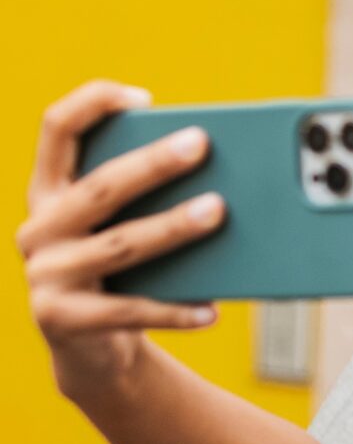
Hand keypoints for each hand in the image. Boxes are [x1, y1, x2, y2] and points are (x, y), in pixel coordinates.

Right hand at [19, 80, 224, 396]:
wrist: (92, 347)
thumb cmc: (123, 271)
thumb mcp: (123, 225)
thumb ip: (149, 195)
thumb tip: (223, 172)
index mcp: (50, 191)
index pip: (57, 130)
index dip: (92, 104)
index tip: (143, 96)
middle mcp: (38, 227)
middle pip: (99, 187)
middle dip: (151, 164)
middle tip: (201, 144)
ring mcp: (44, 274)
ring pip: (119, 245)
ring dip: (171, 227)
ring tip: (218, 211)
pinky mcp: (60, 319)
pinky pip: (128, 311)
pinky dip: (174, 310)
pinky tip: (212, 310)